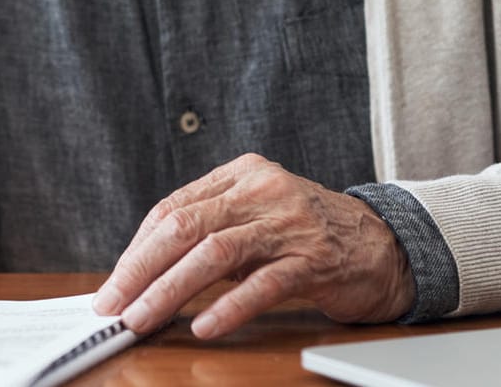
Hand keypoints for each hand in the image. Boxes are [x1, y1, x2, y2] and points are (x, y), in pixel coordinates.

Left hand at [92, 153, 413, 338]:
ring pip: (214, 253)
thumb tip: (146, 270)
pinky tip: (205, 326)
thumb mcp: (256, 216)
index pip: (172, 208)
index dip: (137, 249)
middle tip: (114, 304)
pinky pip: (263, 284)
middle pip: (184, 226)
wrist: (386, 244)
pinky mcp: (314, 259)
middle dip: (140, 269)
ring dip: (169, 290)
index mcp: (240, 174)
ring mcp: (289, 223)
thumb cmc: (309, 235)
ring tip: (143, 318)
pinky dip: (229, 306)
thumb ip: (210, 230)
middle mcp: (262, 190)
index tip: (114, 283)